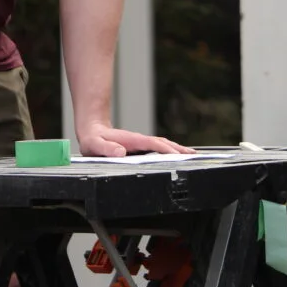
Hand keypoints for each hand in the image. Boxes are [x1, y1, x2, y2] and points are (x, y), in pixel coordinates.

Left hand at [78, 123, 195, 157]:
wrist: (92, 129)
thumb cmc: (93, 139)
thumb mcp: (94, 144)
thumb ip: (106, 148)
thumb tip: (121, 152)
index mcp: (131, 140)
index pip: (153, 144)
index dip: (166, 149)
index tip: (178, 154)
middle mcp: (139, 140)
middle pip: (163, 144)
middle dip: (178, 149)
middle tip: (194, 157)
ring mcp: (140, 143)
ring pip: (163, 145)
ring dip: (177, 150)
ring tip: (192, 156)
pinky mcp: (140, 146)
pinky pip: (158, 148)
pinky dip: (170, 151)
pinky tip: (177, 156)